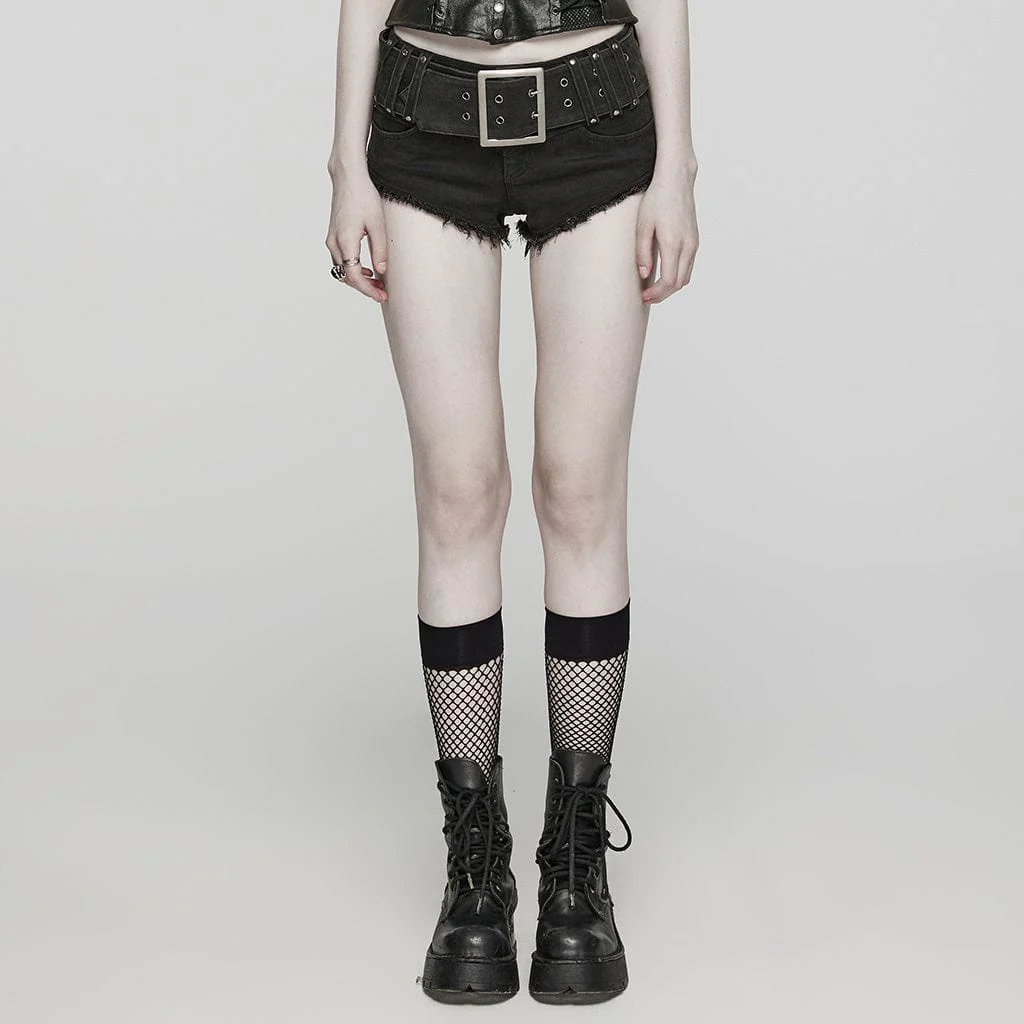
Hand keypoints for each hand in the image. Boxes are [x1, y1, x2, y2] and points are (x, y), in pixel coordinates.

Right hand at [325, 167, 388, 302]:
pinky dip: (352, 270)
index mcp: (345, 240)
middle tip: (383, 292)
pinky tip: (367, 270)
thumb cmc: (364, 196)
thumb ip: (380, 249)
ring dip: (359, 280)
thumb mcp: (378, 224)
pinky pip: (340, 261)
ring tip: (378, 283)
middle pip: (347, 277)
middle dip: (365, 288)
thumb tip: (381, 272)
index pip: (354, 276)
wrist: (348, 178)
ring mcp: (331, 240)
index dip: (368, 290)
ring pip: (342, 271)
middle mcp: (334, 243)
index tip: (381, 296)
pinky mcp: (333, 237)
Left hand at [635, 159, 698, 304]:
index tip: (644, 296)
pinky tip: (664, 275)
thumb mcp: (643, 225)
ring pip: (686, 277)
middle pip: (678, 283)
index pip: (669, 281)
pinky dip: (677, 277)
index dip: (657, 293)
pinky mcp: (695, 241)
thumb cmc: (657, 199)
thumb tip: (644, 274)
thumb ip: (642, 252)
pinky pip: (688, 267)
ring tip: (653, 289)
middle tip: (646, 297)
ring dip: (670, 288)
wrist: (677, 180)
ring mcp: (694, 243)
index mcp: (674, 242)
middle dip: (662, 295)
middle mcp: (688, 245)